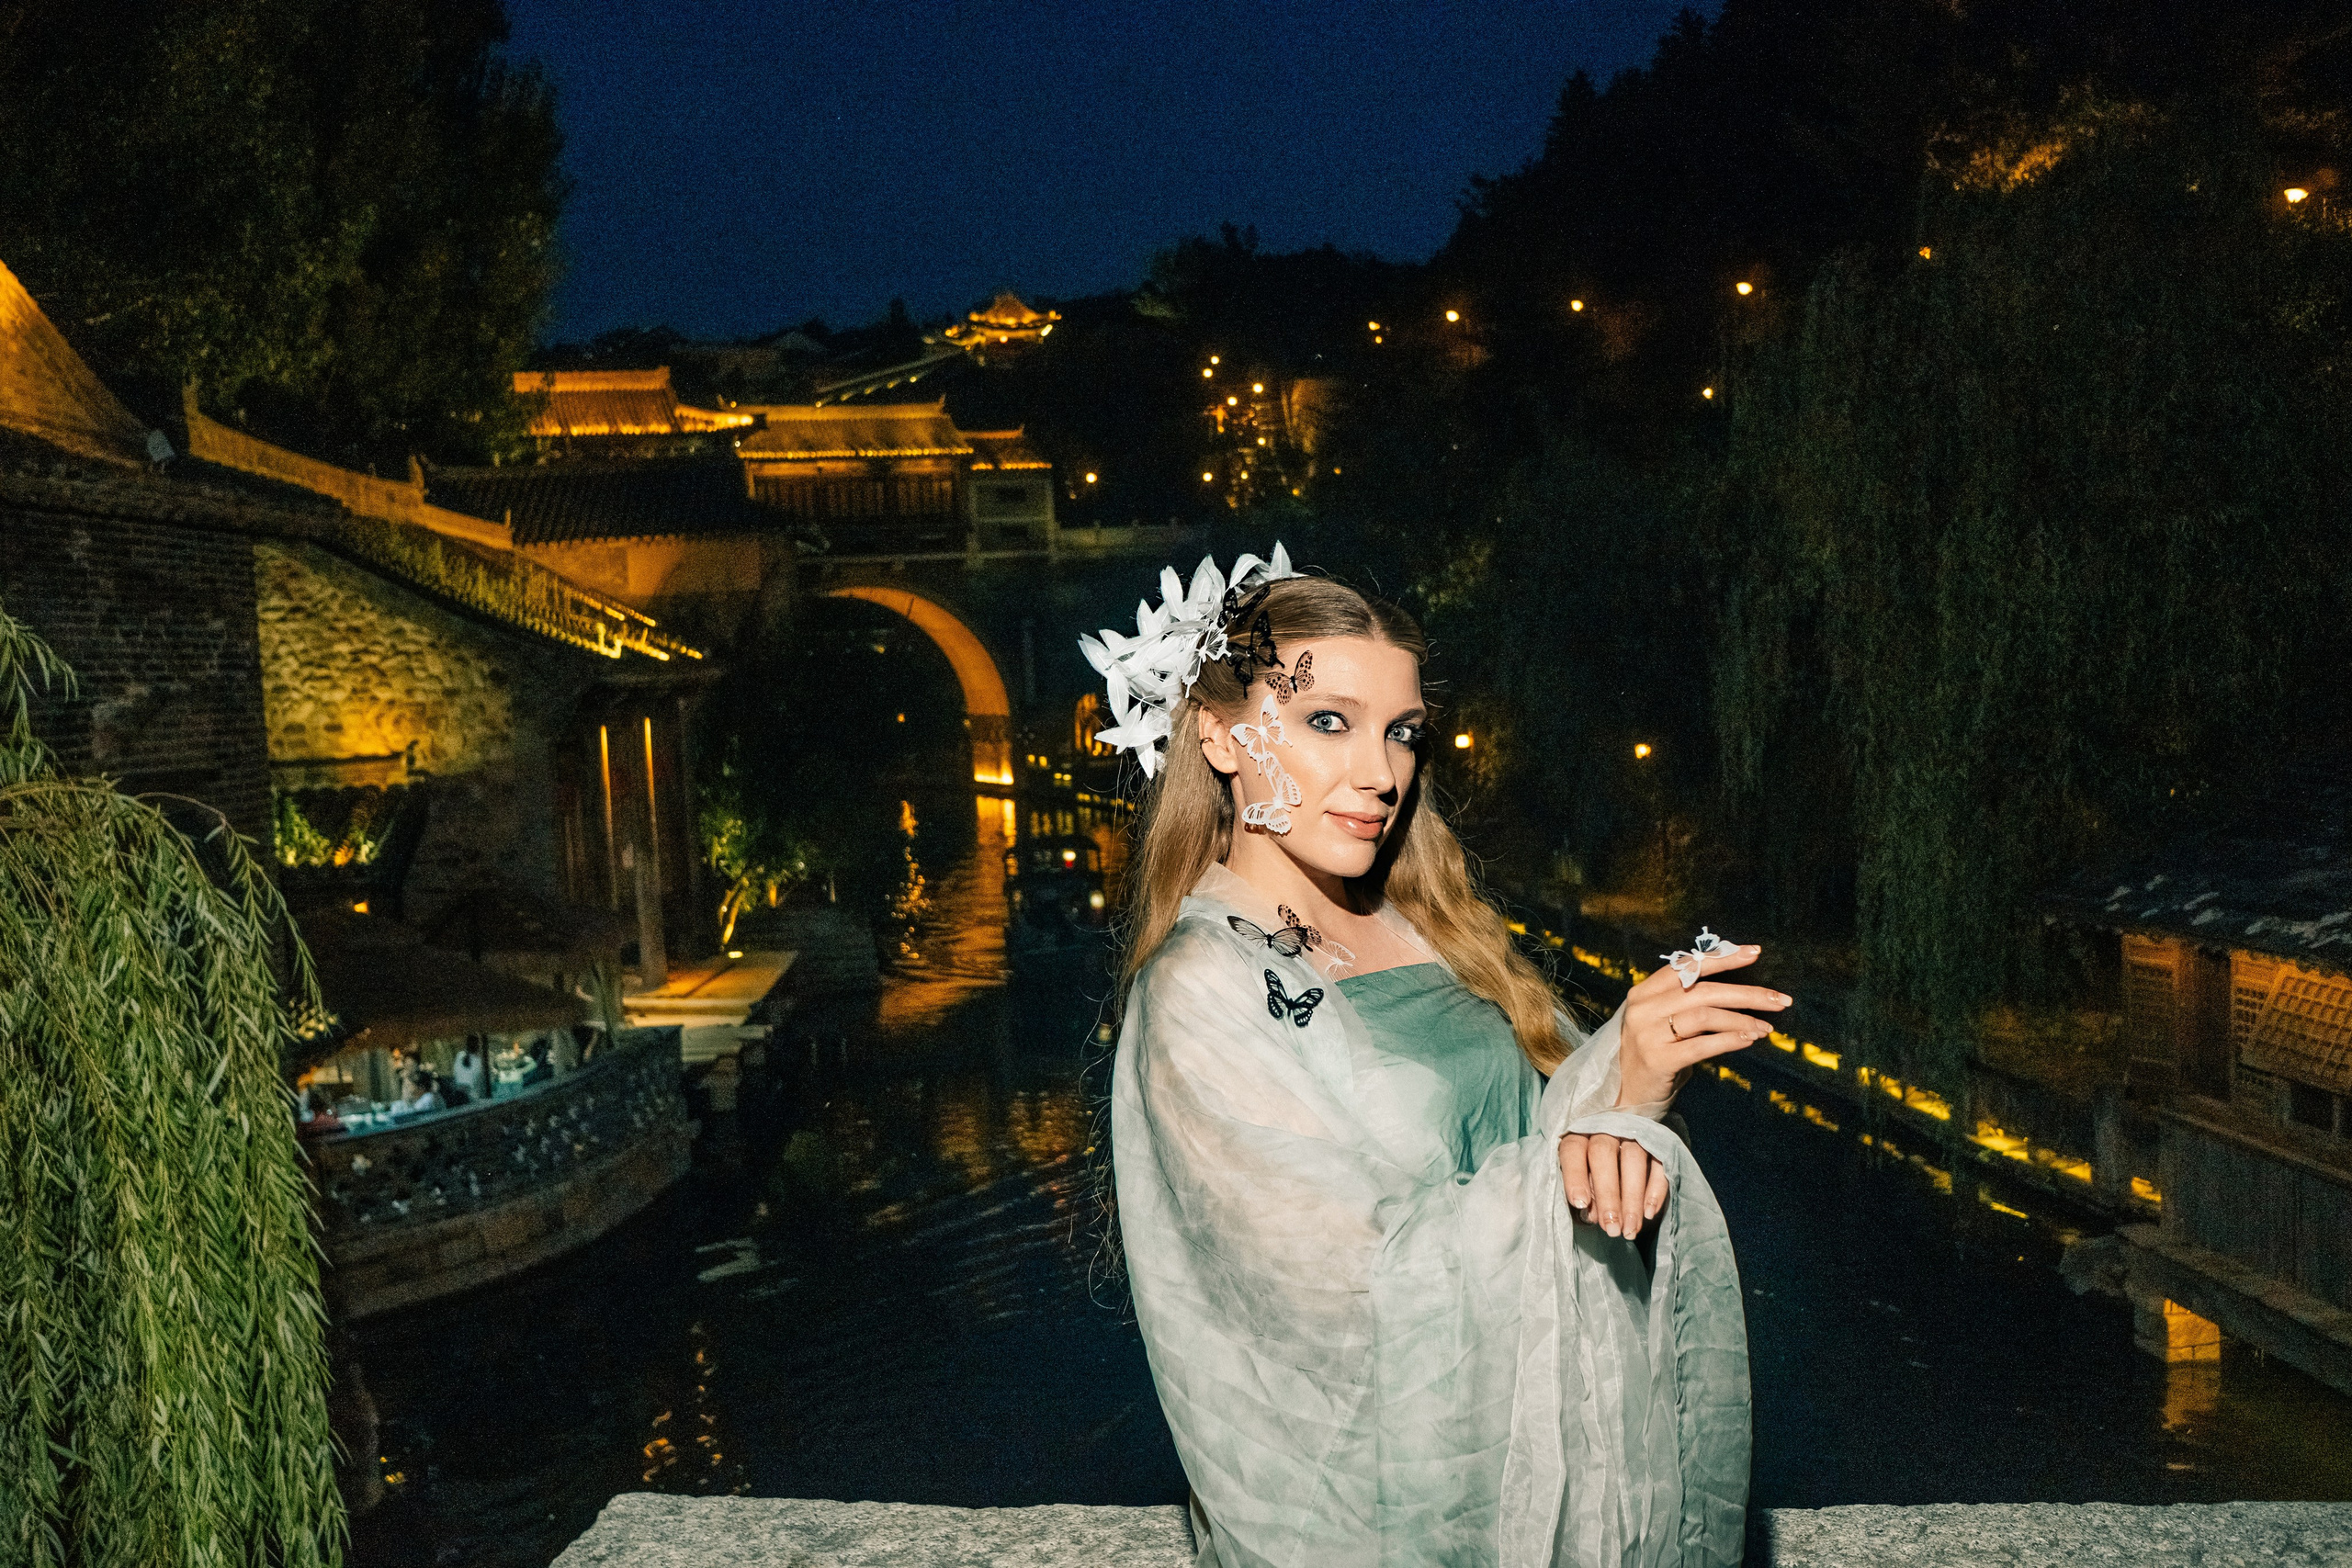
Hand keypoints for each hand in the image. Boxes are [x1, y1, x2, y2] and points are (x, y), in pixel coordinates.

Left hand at [1559, 1130, 1666, 1239]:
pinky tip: (1649, 1213)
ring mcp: (1633, 1132)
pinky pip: (1659, 1162)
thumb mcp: (1582, 1171)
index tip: (1580, 1204)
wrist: (1629, 1126)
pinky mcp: (1658, 1140)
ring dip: (1632, 1197)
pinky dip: (1656, 1188)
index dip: (1575, 1176)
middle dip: (1607, 1194)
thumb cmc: (1594, 1162)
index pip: (1573, 1149)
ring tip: (1630, 1229)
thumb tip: (1591, 1215)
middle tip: (1611, 1228)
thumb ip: (1584, 1190)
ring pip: (1633, 1158)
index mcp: (1578, 1134)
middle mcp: (1605, 1128)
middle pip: (1603, 1154)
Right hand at [1617, 938, 1787, 1110]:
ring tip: (1767, 1026)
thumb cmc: (1653, 1053)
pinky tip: (1749, 1038)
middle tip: (1779, 999)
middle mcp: (1643, 1009)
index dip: (1722, 958)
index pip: (1686, 966)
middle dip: (1746, 993)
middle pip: (1703, 990)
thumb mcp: (1661, 1020)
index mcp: (1643, 993)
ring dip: (1743, 1019)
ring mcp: (1648, 1034)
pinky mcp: (1658, 1060)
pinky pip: (1703, 1045)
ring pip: (1705, 1015)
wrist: (1624, 1095)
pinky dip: (1730, 1039)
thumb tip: (1736, 987)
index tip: (1754, 953)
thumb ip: (1686, 1000)